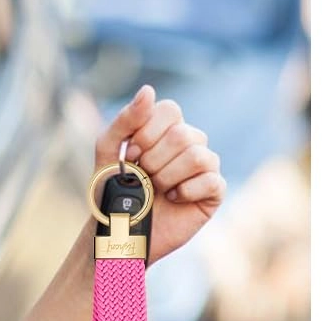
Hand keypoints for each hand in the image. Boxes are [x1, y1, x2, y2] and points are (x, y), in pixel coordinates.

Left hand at [95, 85, 224, 263]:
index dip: (148, 132)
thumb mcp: (108, 150)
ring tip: (156, 190)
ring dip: (167, 177)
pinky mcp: (213, 191)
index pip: (171, 110)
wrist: (118, 231)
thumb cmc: (112, 189)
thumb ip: (126, 119)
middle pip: (183, 134)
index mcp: (167, 128)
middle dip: (154, 160)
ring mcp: (204, 166)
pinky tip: (173, 199)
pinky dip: (185, 192)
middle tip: (142, 177)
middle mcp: (190, 142)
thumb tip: (148, 89)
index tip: (130, 154)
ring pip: (197, 156)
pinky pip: (211, 180)